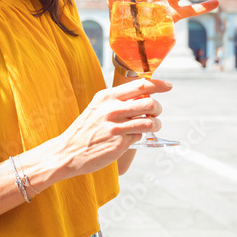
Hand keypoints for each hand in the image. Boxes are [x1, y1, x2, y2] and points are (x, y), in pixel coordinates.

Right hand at [54, 79, 171, 177]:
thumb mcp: (97, 107)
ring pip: (150, 121)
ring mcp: (116, 127)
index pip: (140, 85)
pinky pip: (140, 136)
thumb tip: (144, 96)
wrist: (67, 151)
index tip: (168, 86)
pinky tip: (132, 137)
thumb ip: (118, 101)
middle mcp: (112, 109)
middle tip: (155, 112)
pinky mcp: (119, 143)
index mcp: (107, 96)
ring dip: (156, 124)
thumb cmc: (85, 129)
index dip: (158, 85)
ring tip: (152, 126)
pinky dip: (141, 135)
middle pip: (150, 102)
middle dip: (158, 108)